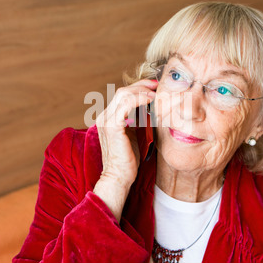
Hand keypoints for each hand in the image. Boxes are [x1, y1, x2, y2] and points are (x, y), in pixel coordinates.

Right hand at [93, 79, 157, 220]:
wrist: (119, 176)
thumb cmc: (128, 159)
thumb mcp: (134, 134)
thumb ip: (137, 120)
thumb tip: (151, 108)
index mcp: (108, 118)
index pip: (122, 96)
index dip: (138, 88)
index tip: (154, 88)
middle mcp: (104, 116)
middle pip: (123, 91)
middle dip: (142, 86)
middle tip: (158, 86)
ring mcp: (106, 120)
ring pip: (124, 94)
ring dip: (142, 91)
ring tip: (157, 94)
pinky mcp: (112, 125)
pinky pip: (126, 104)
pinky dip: (139, 99)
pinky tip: (150, 100)